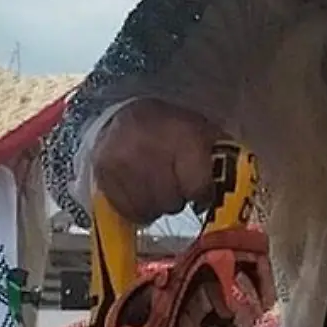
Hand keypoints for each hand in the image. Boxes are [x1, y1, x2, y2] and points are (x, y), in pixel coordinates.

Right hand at [91, 99, 220, 223]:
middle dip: (178, 197)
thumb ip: (218, 163)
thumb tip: (224, 198)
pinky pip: (128, 212)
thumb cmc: (172, 128)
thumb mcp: (202, 133)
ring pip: (150, 210)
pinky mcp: (103, 176)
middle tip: (176, 183)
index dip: (203, 194)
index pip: (197, 186)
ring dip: (158, 204)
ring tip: (157, 184)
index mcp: (180, 134)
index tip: (203, 192)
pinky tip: (140, 189)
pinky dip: (138, 207)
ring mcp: (120, 163)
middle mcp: (146, 148)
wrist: (125, 115)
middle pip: (172, 202)